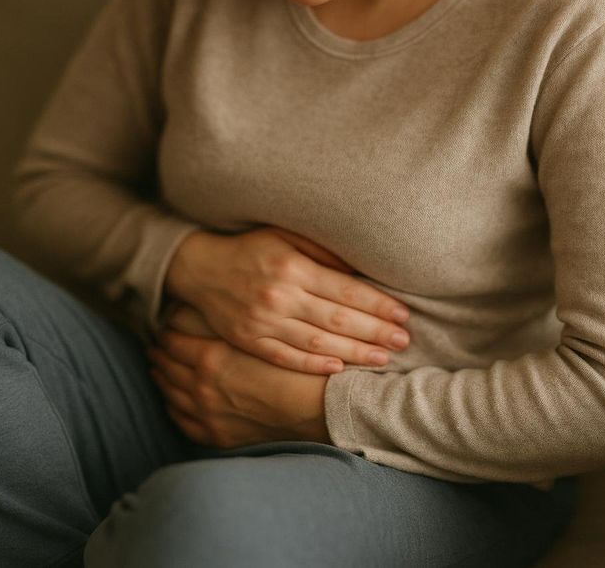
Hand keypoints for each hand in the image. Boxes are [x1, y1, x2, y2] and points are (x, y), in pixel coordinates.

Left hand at [145, 302, 330, 448]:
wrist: (320, 407)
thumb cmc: (297, 364)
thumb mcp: (266, 332)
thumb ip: (236, 316)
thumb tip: (215, 296)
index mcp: (211, 358)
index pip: (173, 340)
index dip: (166, 330)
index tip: (163, 324)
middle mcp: (202, 388)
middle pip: (168, 366)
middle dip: (160, 354)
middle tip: (154, 344)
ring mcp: (208, 415)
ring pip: (171, 394)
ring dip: (162, 379)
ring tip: (158, 368)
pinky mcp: (220, 437)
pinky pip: (184, 423)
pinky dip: (174, 409)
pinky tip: (173, 402)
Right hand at [163, 225, 411, 375]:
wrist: (201, 269)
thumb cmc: (251, 249)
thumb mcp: (285, 235)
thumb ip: (322, 249)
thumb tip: (361, 265)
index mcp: (292, 267)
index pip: (346, 290)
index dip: (378, 304)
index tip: (402, 313)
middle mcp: (279, 296)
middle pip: (338, 319)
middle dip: (375, 331)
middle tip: (404, 341)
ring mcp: (263, 322)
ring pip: (317, 341)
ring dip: (354, 352)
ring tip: (382, 359)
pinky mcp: (249, 341)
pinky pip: (286, 357)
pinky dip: (313, 363)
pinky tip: (339, 368)